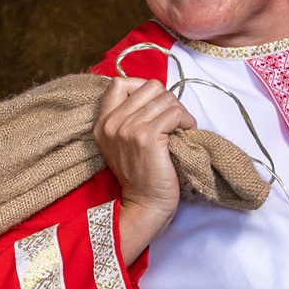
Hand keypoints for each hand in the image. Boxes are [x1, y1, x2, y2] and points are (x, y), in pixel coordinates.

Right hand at [95, 75, 193, 263]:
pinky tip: (186, 133)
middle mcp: (111, 123)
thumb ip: (128, 117)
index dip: (143, 87)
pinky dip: (186, 121)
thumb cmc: (142, 176)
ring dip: (180, 112)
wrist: (145, 205)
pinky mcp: (147, 137)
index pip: (120, 83)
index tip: (156, 104)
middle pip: (150, 86)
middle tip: (173, 120)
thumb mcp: (122, 144)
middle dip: (168, 100)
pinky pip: (174, 113)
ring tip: (180, 128)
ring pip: (166, 98)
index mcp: (102, 123)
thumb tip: (156, 93)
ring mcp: (128, 129)